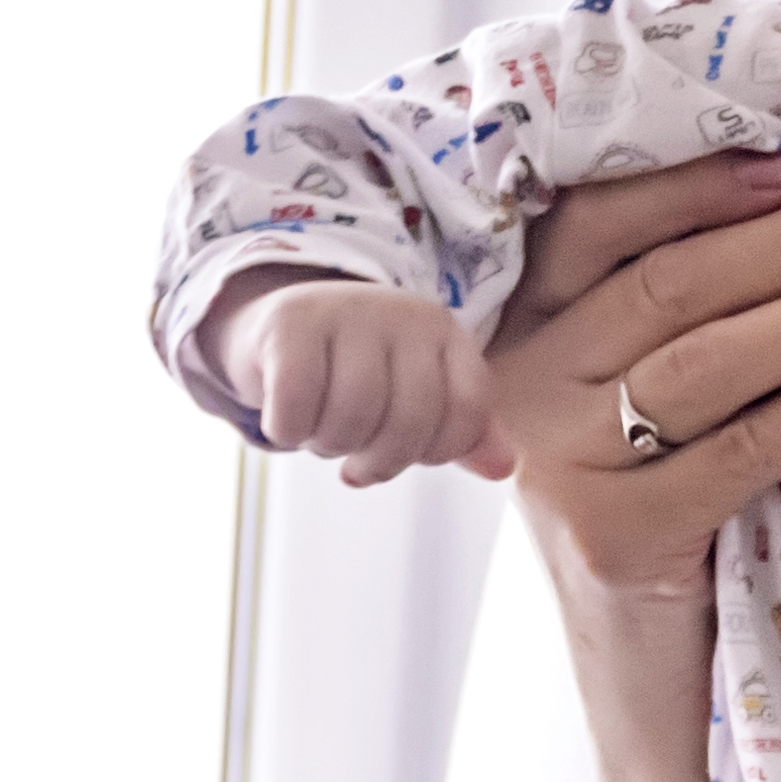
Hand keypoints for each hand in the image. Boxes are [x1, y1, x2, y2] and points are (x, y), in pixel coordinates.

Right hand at [218, 274, 514, 488]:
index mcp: (445, 332)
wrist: (279, 327)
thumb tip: (502, 469)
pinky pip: (296, 409)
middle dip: (381, 461)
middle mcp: (402, 314)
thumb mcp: (418, 395)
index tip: (411, 455)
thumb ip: (463, 432)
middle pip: (409, 421)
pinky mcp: (289, 323)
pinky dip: (289, 432)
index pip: (468, 409)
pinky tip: (289, 422)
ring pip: (352, 417)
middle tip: (356, 460)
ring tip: (323, 433)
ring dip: (330, 446)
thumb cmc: (358, 372)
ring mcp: (345, 312)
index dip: (440, 451)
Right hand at [486, 155, 780, 607]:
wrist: (634, 655)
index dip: (698, 187)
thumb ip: (680, 305)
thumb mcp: (642, 390)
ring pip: (707, 359)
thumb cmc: (657, 498)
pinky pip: (743, 448)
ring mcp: (562, 460)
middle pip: (670, 283)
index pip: (599, 225)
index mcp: (522, 324)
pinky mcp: (617, 532)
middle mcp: (524, 382)